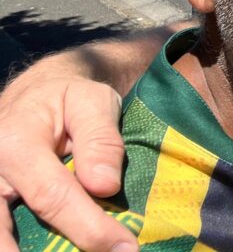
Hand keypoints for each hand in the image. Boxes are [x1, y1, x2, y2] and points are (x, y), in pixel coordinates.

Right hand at [0, 75, 136, 251]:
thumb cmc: (69, 97)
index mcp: (16, 144)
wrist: (37, 92)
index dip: (88, 228)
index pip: (53, 197)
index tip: (123, 248)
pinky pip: (2, 228)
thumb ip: (101, 141)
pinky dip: (18, 244)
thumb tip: (103, 186)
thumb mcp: (94, 102)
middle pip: (7, 230)